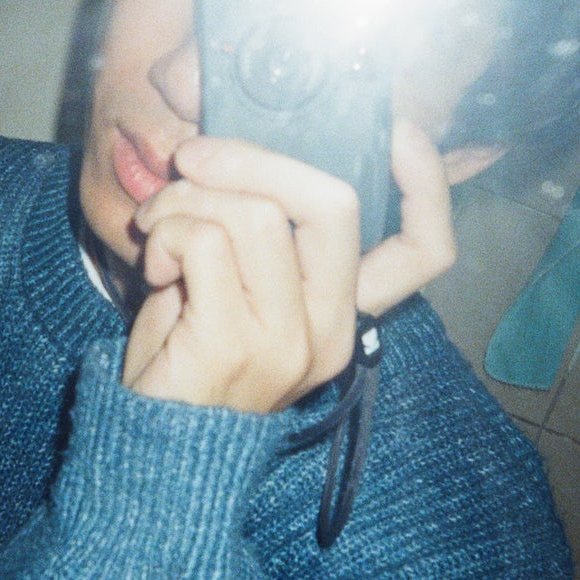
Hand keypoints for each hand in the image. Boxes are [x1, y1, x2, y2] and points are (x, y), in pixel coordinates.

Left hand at [122, 119, 457, 412]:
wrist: (153, 450)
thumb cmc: (190, 360)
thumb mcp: (240, 290)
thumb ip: (260, 231)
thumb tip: (240, 148)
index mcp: (343, 312)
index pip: (425, 250)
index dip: (427, 182)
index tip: (395, 129)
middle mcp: (329, 328)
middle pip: (333, 203)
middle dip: (254, 158)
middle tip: (194, 161)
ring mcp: (286, 339)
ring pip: (256, 212)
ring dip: (188, 199)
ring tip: (157, 227)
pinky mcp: (231, 343)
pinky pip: (204, 241)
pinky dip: (166, 233)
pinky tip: (154, 266)